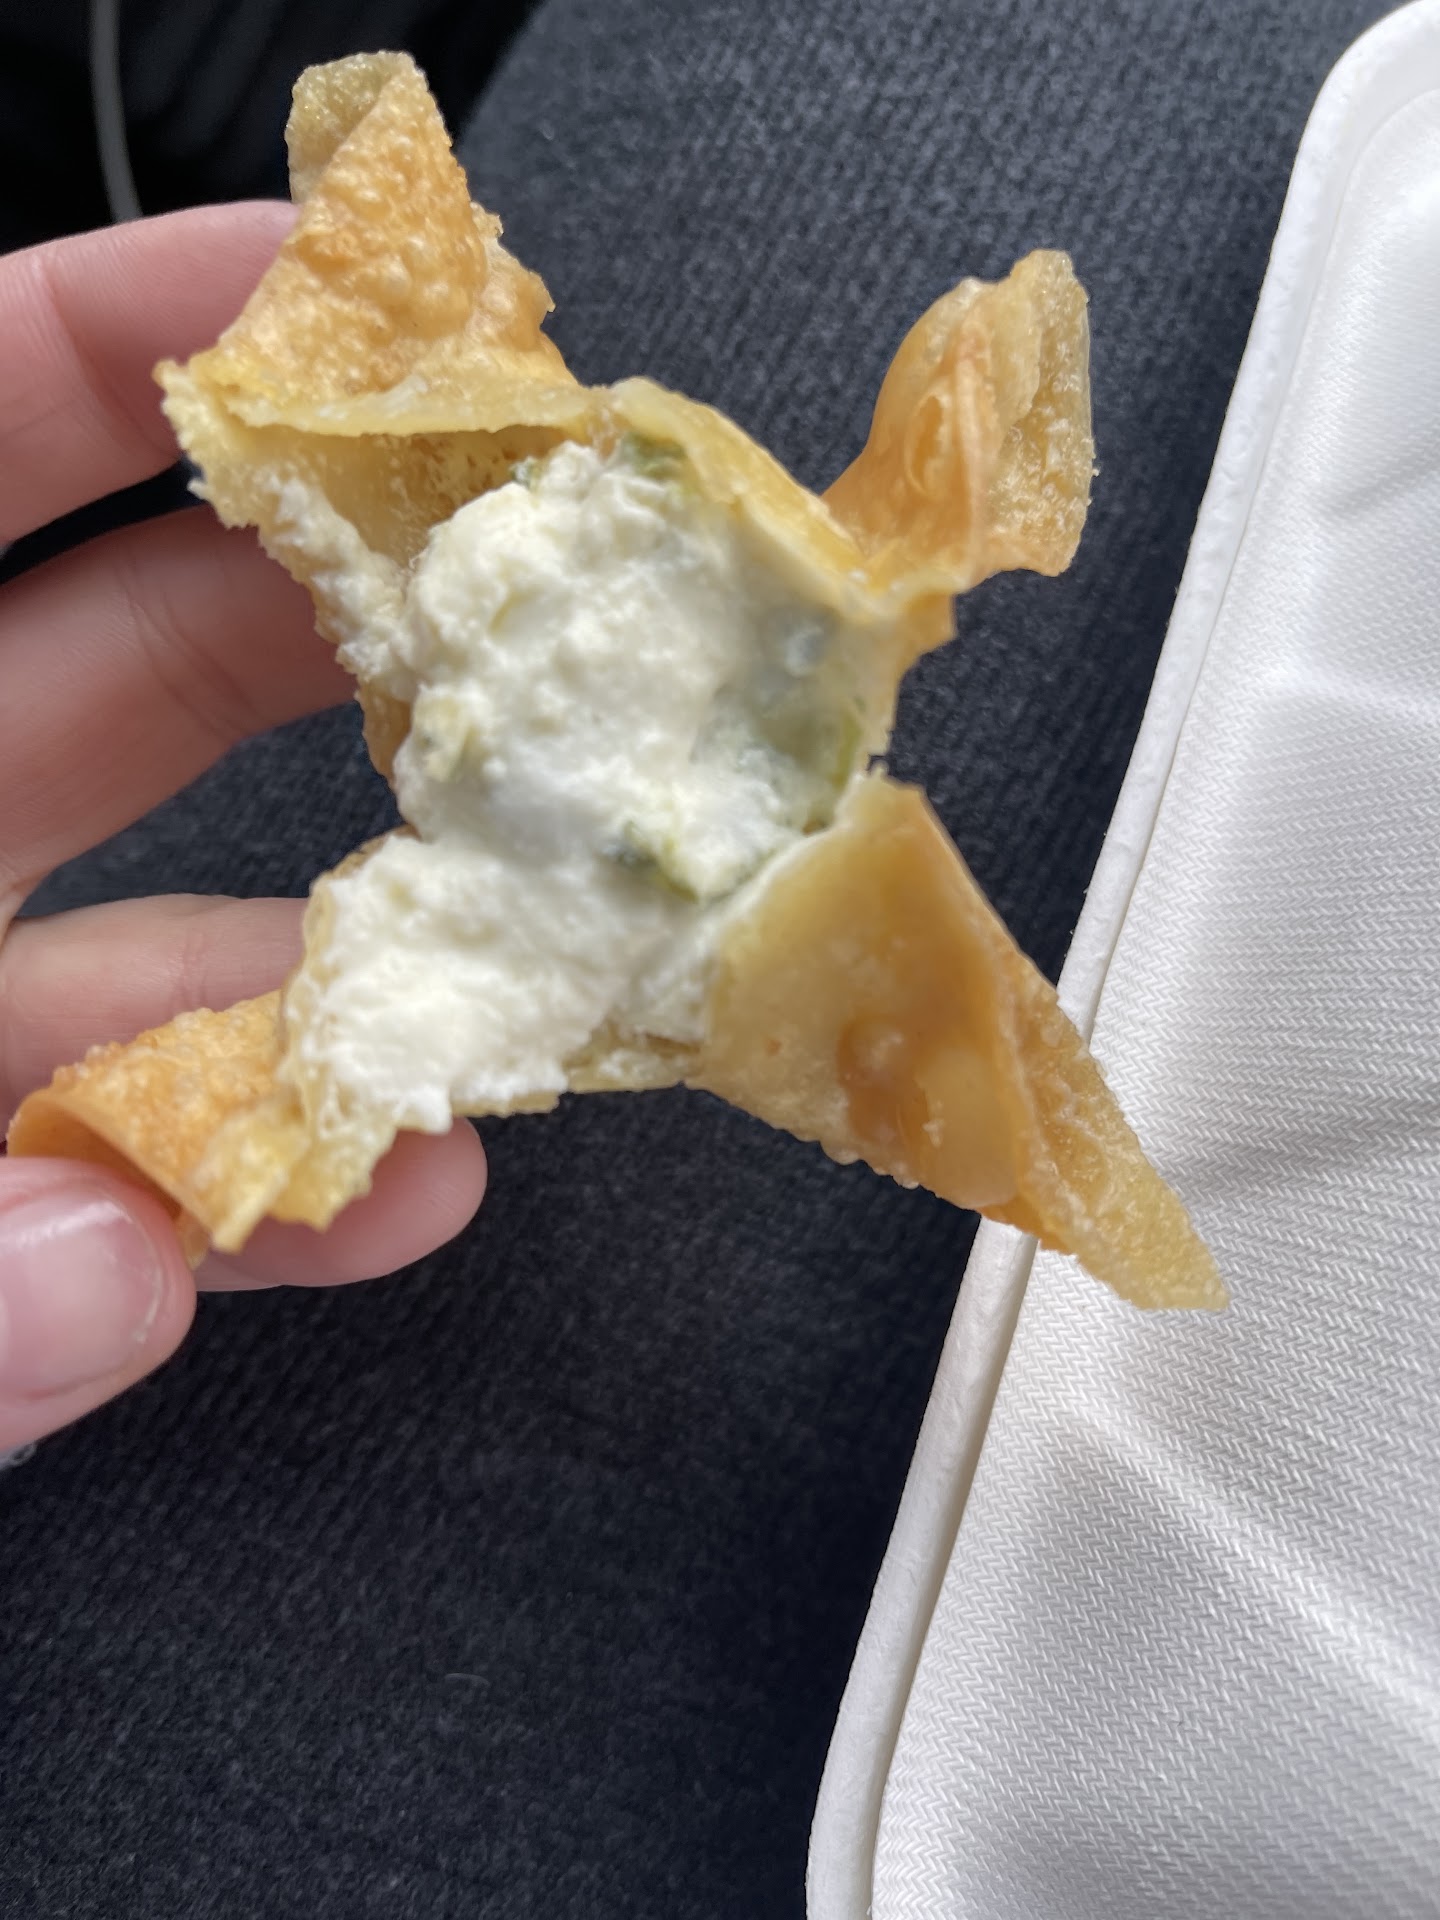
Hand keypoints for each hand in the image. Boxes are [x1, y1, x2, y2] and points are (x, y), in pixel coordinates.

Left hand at [0, 205, 487, 1453]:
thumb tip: (92, 1265)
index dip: (114, 350)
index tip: (331, 305)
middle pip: (84, 664)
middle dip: (320, 605)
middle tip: (519, 597)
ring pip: (137, 944)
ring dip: (346, 940)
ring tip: (512, 934)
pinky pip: (119, 1158)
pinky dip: (261, 1170)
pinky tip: (376, 1185)